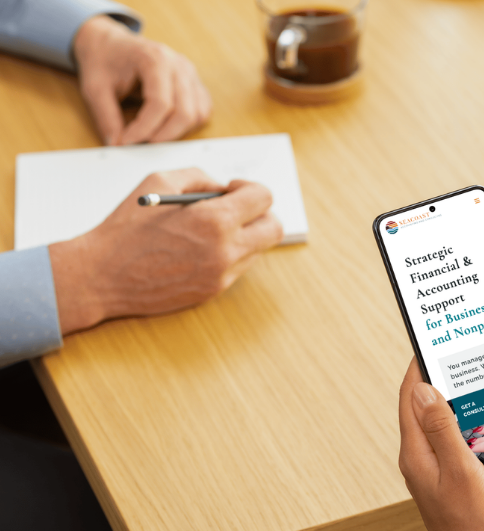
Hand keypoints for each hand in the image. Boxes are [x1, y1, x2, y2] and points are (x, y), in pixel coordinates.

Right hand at [48, 168, 283, 333]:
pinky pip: (238, 267)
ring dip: (244, 234)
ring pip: (258, 249)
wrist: (101, 275)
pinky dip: (228, 253)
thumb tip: (225, 188)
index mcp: (214, 220)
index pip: (264, 198)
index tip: (233, 190)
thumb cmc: (126, 227)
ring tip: (211, 228)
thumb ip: (200, 177)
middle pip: (274, 228)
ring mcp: (222, 275)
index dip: (251, 188)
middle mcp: (225, 250)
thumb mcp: (159, 180)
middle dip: (260, 213)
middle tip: (238, 208)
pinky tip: (200, 247)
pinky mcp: (213, 291)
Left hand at [73, 16, 211, 144]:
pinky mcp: (194, 84)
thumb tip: (117, 144)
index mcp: (155, 59)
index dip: (145, 128)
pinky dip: (188, 125)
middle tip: (142, 142)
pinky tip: (168, 126)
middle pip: (185, 112)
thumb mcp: (95, 87)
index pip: (161, 103)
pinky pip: (202, 111)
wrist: (110, 43)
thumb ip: (106, 116)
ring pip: (197, 114)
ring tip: (153, 134)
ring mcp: (190, 74)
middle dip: (164, 135)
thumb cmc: (104, 60)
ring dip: (177, 132)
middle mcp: (178, 65)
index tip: (127, 140)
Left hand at [398, 359, 483, 530]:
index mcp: (417, 454)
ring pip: (469, 432)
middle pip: (441, 411)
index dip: (419, 369)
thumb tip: (421, 389)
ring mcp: (447, 471)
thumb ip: (442, 429)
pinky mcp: (467, 482)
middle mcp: (428, 459)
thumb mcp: (461, 471)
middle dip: (464, 389)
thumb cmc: (473, 530)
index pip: (410, 399)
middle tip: (482, 365)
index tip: (434, 345)